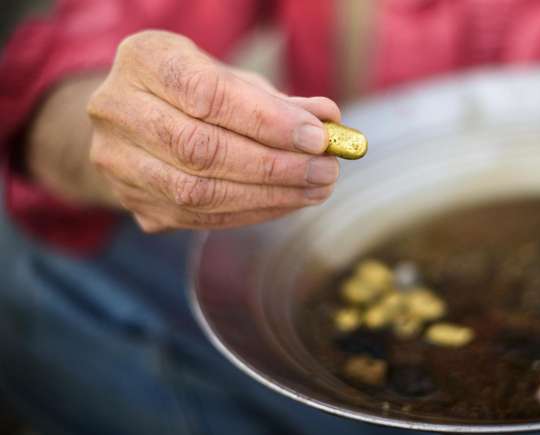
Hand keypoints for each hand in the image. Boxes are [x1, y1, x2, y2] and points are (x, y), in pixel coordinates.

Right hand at [87, 30, 340, 231]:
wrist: (137, 120)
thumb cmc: (196, 91)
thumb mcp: (234, 80)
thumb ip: (278, 100)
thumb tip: (329, 119)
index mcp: (142, 60)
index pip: (206, 94)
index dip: (266, 120)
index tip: (317, 136)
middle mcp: (116, 109)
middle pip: (200, 148)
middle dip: (274, 165)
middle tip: (326, 170)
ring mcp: (117, 161)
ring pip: (196, 192)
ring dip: (268, 195)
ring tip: (316, 188)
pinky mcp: (132, 202)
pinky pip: (197, 218)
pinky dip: (251, 212)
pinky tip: (288, 202)